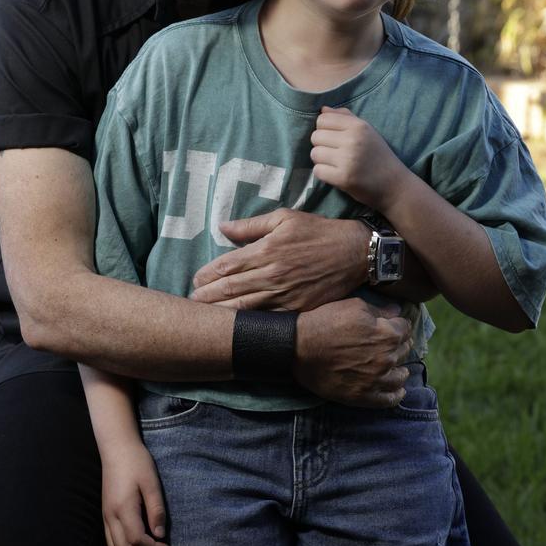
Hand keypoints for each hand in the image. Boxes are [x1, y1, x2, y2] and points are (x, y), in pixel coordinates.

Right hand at [101, 441, 169, 545]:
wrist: (117, 448)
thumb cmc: (137, 461)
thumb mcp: (151, 482)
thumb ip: (156, 509)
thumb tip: (160, 535)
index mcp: (124, 508)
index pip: (137, 540)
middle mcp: (110, 516)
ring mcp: (105, 515)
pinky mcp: (105, 513)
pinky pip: (110, 540)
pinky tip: (137, 542)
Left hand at [191, 208, 369, 310]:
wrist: (354, 252)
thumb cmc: (318, 231)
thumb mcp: (285, 218)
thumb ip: (252, 225)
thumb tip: (222, 227)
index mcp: (266, 249)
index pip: (227, 265)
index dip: (207, 274)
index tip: (196, 280)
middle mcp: (272, 274)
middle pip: (231, 288)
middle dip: (208, 296)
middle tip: (192, 302)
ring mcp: (285, 294)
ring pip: (245, 306)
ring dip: (222, 312)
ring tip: (205, 317)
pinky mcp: (298, 309)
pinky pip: (268, 318)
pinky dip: (250, 323)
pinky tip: (237, 327)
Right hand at [294, 298, 411, 407]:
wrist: (300, 347)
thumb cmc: (326, 322)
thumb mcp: (353, 306)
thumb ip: (379, 310)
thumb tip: (397, 311)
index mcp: (387, 334)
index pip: (405, 329)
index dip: (399, 325)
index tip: (394, 325)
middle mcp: (387, 358)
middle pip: (404, 351)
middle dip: (399, 345)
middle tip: (392, 343)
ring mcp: (376, 380)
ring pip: (401, 376)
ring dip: (400, 369)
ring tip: (397, 367)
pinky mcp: (363, 396)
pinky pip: (389, 399)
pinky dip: (396, 394)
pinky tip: (398, 389)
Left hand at [310, 106, 406, 210]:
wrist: (394, 185)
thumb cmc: (378, 155)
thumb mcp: (367, 131)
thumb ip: (345, 117)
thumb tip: (323, 109)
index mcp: (358, 126)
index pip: (323, 119)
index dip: (324, 129)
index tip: (333, 138)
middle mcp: (352, 140)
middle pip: (316, 136)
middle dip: (321, 145)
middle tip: (334, 153)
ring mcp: (347, 160)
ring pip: (314, 154)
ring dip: (321, 160)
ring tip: (335, 163)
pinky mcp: (343, 178)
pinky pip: (318, 171)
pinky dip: (323, 173)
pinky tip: (335, 173)